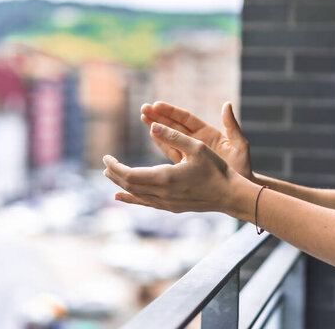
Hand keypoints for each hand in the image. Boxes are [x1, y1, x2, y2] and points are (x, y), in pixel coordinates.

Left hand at [103, 122, 250, 213]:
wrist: (230, 195)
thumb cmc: (216, 169)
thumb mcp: (197, 147)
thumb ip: (174, 136)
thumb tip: (154, 126)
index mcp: (165, 178)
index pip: (129, 174)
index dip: (115, 166)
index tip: (105, 157)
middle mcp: (162, 193)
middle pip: (129, 185)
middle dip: (114, 174)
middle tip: (105, 162)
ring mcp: (166, 203)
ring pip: (136, 194)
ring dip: (120, 184)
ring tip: (108, 175)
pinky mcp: (171, 207)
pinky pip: (145, 203)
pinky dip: (131, 198)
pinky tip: (121, 196)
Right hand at [141, 101, 252, 179]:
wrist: (238, 190)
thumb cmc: (243, 167)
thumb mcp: (239, 146)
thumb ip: (232, 126)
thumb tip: (227, 104)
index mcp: (208, 133)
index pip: (186, 119)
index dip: (171, 112)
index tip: (157, 105)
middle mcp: (196, 141)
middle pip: (174, 125)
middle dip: (159, 117)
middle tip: (144, 108)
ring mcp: (190, 152)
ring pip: (170, 137)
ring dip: (156, 127)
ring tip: (143, 117)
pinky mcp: (185, 164)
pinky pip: (171, 151)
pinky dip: (161, 143)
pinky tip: (151, 135)